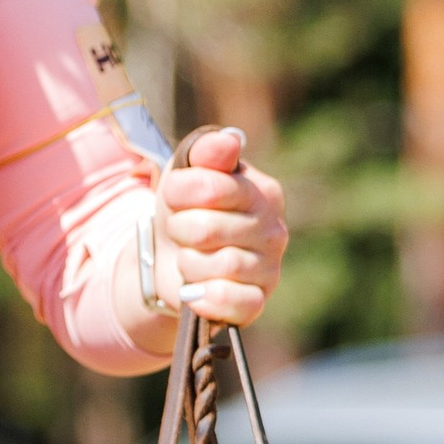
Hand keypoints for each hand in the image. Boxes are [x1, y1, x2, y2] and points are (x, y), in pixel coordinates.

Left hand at [147, 127, 287, 332]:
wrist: (168, 260)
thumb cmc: (183, 210)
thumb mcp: (186, 172)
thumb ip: (205, 151)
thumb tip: (229, 140)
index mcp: (263, 191)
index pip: (213, 187)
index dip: (179, 193)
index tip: (174, 197)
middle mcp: (275, 230)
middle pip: (209, 229)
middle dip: (180, 230)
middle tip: (180, 231)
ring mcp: (269, 270)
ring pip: (221, 266)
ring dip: (188, 263)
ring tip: (188, 259)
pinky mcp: (256, 303)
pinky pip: (236, 302)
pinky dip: (206, 297)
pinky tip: (193, 290)